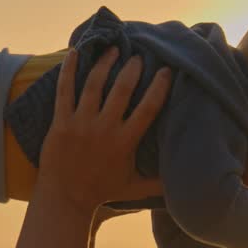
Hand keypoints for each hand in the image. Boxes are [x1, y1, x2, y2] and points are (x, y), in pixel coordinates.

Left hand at [36, 46, 170, 215]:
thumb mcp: (134, 188)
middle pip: (122, 90)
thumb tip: (186, 178)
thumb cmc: (101, 191)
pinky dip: (69, 70)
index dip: (159, 87)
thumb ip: (159, 182)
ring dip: (105, 64)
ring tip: (113, 50)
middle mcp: (104, 129)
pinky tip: (73, 53)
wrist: (65, 198)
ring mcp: (81, 123)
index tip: (166, 70)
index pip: (148, 109)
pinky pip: (64, 90)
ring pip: (94, 85)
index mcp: (125, 142)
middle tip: (137, 56)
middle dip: (131, 69)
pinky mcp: (61, 122)